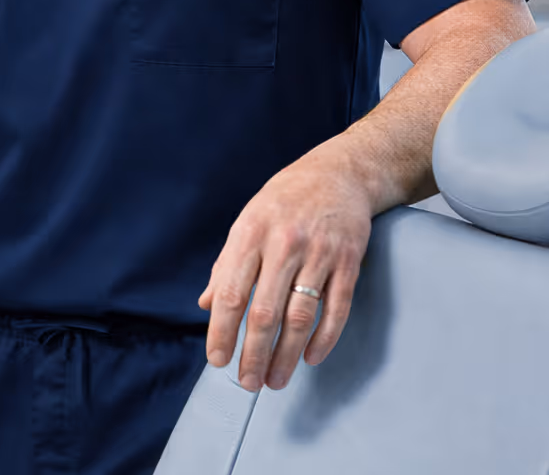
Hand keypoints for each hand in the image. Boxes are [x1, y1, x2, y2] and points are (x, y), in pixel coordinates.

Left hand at [197, 149, 372, 391]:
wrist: (339, 172)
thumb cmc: (285, 199)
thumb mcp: (248, 221)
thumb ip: (227, 264)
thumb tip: (207, 305)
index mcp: (251, 232)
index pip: (231, 292)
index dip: (222, 332)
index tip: (217, 360)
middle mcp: (284, 242)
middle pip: (265, 312)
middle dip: (254, 355)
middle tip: (247, 382)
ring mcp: (319, 252)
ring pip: (300, 317)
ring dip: (286, 356)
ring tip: (275, 380)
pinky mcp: (349, 261)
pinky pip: (336, 308)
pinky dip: (323, 339)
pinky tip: (310, 357)